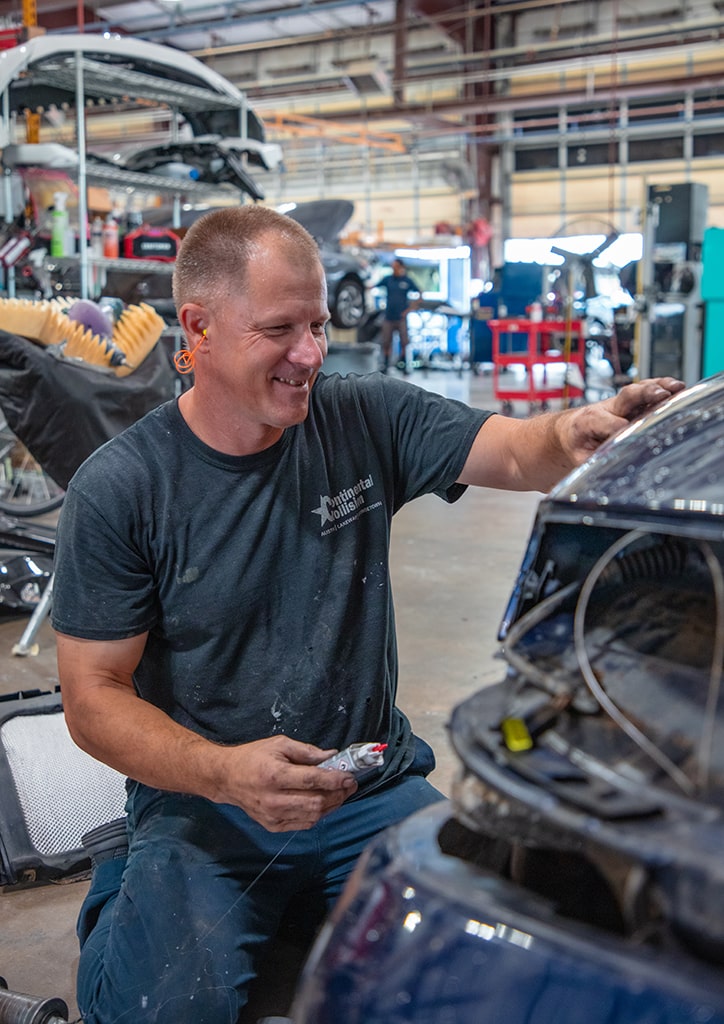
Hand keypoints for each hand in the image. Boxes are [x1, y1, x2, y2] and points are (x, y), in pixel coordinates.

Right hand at [210, 735, 357, 831]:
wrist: (227, 778)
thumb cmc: (253, 757)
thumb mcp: (280, 744)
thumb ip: (308, 751)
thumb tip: (333, 756)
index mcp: (275, 775)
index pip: (313, 780)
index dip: (335, 779)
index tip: (349, 776)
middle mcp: (273, 799)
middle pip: (316, 802)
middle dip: (338, 794)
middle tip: (349, 784)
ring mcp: (273, 816)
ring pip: (313, 816)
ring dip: (332, 805)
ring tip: (339, 793)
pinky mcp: (273, 826)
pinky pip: (304, 824)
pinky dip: (318, 814)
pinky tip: (322, 802)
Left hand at [558, 376, 684, 462]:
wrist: (571, 428)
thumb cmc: (578, 444)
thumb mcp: (582, 458)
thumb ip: (596, 461)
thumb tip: (612, 471)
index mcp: (589, 421)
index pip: (608, 423)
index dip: (619, 427)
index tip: (630, 435)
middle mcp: (607, 408)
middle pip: (626, 397)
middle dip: (644, 394)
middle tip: (660, 395)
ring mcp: (621, 403)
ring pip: (639, 390)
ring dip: (657, 387)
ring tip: (676, 388)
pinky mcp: (631, 401)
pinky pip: (646, 389)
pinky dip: (662, 386)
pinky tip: (677, 387)